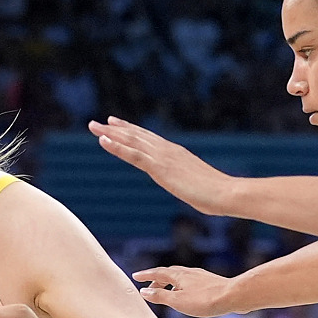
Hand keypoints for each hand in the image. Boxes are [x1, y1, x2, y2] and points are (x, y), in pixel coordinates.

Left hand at [88, 117, 237, 215]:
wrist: (225, 193)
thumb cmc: (217, 194)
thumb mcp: (198, 185)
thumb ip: (188, 182)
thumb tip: (189, 188)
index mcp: (176, 154)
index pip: (149, 139)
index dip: (131, 131)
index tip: (116, 124)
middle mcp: (167, 150)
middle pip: (137, 136)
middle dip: (116, 129)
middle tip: (97, 122)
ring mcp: (163, 157)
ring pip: (131, 141)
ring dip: (110, 133)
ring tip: (92, 126)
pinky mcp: (160, 167)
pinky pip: (133, 154)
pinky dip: (117, 146)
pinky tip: (103, 141)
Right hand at [132, 264, 238, 317]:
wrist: (232, 297)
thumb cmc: (205, 301)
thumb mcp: (177, 301)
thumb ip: (160, 296)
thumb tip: (144, 291)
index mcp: (178, 275)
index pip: (157, 273)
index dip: (146, 275)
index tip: (136, 276)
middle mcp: (188, 272)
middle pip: (168, 273)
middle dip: (157, 279)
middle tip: (149, 287)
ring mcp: (200, 276)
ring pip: (180, 277)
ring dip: (170, 282)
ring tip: (166, 291)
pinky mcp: (210, 282)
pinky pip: (190, 281)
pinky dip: (182, 285)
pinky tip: (187, 293)